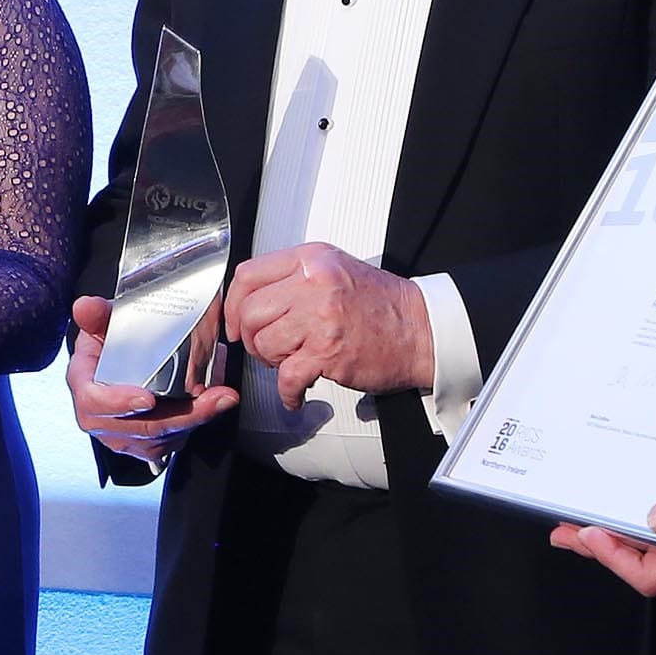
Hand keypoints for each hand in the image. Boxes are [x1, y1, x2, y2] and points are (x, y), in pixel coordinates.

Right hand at [67, 293, 239, 467]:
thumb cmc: (109, 347)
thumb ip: (96, 315)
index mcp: (85, 389)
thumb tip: (85, 306)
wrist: (119, 364)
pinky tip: (214, 405)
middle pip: (139, 427)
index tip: (147, 399)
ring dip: (195, 419)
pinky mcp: (148, 443)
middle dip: (179, 415)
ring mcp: (125, 436)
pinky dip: (197, 422)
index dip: (119, 403)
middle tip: (210, 397)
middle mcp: (102, 420)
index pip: (94, 403)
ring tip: (220, 398)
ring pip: (162, 438)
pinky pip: (174, 439)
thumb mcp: (101, 325)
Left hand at [222, 244, 432, 402]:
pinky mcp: (328, 353)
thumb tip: (252, 299)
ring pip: (263, 343)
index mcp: (311, 260)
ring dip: (271, 362)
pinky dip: (288, 393)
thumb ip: (294, 278)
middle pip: (249, 311)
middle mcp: (313, 284)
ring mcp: (320, 318)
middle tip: (266, 348)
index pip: (248, 274)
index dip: (233, 302)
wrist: (422, 329)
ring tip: (291, 363)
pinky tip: (296, 393)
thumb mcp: (335, 271)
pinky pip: (287, 377)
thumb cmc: (382, 305)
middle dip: (250, 337)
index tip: (236, 321)